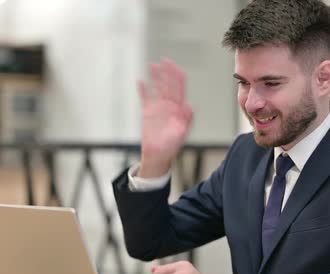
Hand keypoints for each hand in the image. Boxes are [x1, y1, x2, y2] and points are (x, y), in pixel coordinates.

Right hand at [137, 58, 192, 177]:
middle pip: (169, 84)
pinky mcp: (148, 113)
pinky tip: (141, 81)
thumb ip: (186, 120)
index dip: (177, 75)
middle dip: (167, 72)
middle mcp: (170, 105)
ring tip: (152, 65)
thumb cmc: (171, 147)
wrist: (158, 156)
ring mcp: (159, 108)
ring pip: (158, 87)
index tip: (173, 65)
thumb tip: (189, 106)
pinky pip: (145, 97)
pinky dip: (143, 89)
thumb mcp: (181, 134)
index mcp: (179, 108)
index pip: (180, 87)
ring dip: (156, 76)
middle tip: (164, 60)